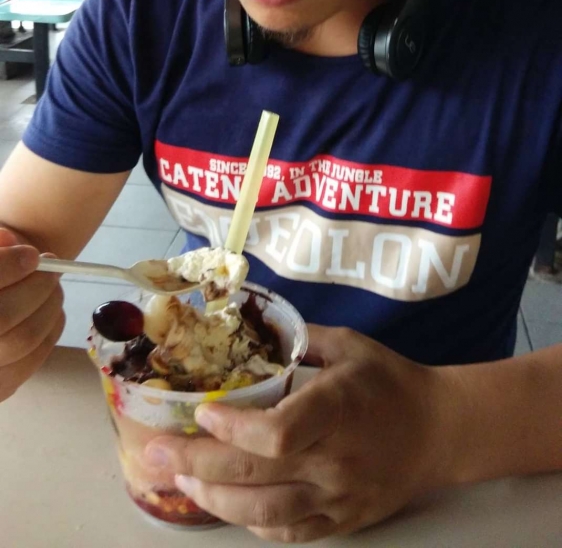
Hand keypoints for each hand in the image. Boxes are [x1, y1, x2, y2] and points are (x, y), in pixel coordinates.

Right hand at [0, 226, 64, 401]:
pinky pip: (31, 362)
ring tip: (51, 289)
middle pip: (3, 315)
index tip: (32, 254)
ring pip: (23, 339)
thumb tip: (10, 240)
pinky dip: (50, 332)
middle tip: (50, 268)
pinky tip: (49, 314)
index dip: (9, 265)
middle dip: (37, 286)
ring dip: (49, 307)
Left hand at [144, 324, 452, 541]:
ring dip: (213, 500)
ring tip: (180, 481)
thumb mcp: (348, 345)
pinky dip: (250, 525)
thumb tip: (247, 327)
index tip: (201, 414)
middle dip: (195, 465)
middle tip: (155, 453)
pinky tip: (225, 506)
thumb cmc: (389, 381)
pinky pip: (287, 533)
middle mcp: (335, 460)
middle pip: (255, 474)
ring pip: (263, 513)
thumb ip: (298, 338)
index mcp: (338, 409)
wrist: (440, 430)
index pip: (278, 433)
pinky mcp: (342, 522)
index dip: (232, 430)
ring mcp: (338, 498)